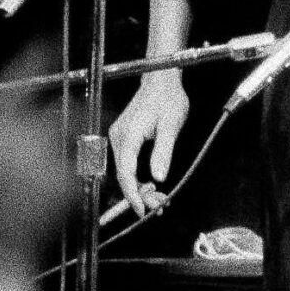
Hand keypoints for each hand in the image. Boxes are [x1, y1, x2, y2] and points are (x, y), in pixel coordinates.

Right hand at [108, 69, 189, 218]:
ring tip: (158, 199)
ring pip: (125, 170)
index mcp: (129, 135)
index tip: (141, 209)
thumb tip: (159, 176)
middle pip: (124, 174)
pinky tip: (150, 184)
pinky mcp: (123, 137)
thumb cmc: (167, 99)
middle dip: (139, 194)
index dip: (132, 194)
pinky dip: (137, 175)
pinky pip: (127, 162)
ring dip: (139, 186)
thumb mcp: (171, 125)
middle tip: (158, 206)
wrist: (160, 80)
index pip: (126, 172)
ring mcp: (119, 137)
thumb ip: (163, 151)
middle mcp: (118, 137)